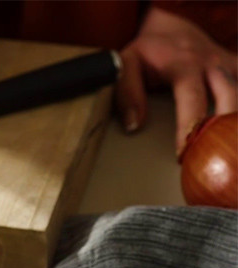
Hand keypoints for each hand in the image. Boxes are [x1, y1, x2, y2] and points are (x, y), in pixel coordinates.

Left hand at [116, 7, 237, 155]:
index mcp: (185, 65)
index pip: (192, 99)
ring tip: (226, 148)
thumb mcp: (127, 64)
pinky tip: (231, 130)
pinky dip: (237, 107)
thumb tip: (133, 125)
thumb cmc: (150, 51)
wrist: (174, 27)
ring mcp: (230, 66)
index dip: (190, 126)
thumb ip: (126, 92)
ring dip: (234, 120)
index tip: (184, 151)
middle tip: (210, 154)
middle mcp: (213, 65)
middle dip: (223, 127)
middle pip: (230, 97)